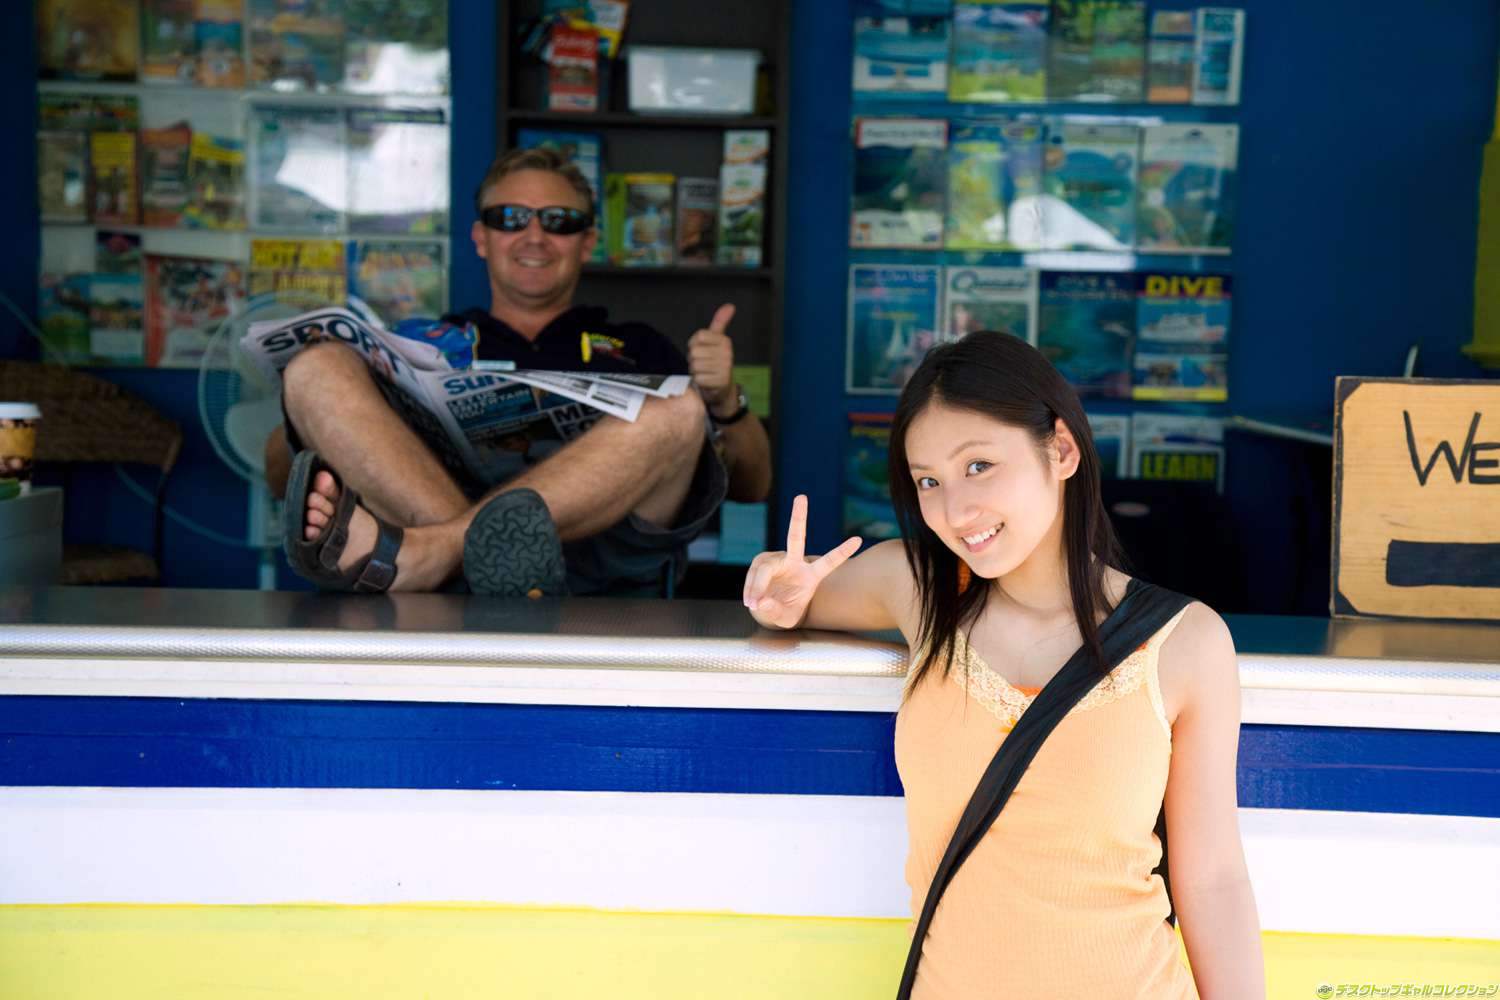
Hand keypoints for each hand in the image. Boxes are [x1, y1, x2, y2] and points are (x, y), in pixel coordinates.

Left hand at [688, 303, 736, 413]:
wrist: (722, 390)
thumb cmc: (715, 363)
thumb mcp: (717, 341)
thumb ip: (720, 322)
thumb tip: (730, 306)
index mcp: (724, 341)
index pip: (698, 336)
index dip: (695, 345)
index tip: (703, 351)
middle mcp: (727, 352)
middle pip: (694, 351)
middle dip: (694, 360)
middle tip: (703, 364)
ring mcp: (725, 367)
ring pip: (695, 365)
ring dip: (696, 371)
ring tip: (705, 373)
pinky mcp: (721, 381)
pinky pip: (698, 377)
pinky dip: (699, 381)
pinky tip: (707, 381)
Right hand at [743, 495, 862, 628]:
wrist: (769, 607)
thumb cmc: (784, 611)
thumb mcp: (786, 619)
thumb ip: (777, 612)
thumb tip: (762, 601)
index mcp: (811, 575)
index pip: (829, 562)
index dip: (842, 552)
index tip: (859, 540)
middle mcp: (794, 561)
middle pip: (796, 536)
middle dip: (798, 516)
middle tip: (801, 497)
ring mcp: (777, 559)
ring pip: (764, 570)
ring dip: (756, 587)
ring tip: (752, 604)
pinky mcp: (761, 562)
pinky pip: (753, 575)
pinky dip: (750, 589)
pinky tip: (750, 600)